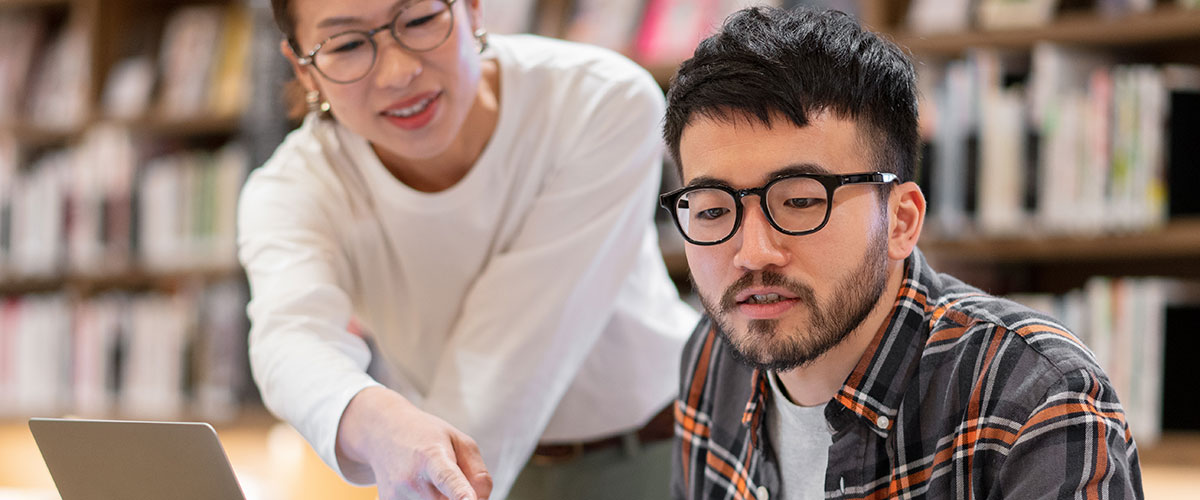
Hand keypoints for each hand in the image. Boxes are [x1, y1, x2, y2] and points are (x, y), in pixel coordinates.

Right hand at [337, 387, 492, 499]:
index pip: (447, 478)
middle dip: (460, 498)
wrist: (383, 433)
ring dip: (443, 498)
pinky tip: (420, 486)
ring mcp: (398, 496)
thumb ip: (478, 474)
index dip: (460, 492)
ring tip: (432, 479)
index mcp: (432, 457)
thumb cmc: (427, 436)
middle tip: (453, 477)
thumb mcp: (460, 442)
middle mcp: (412, 480)